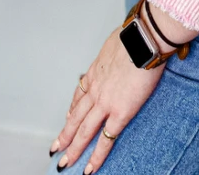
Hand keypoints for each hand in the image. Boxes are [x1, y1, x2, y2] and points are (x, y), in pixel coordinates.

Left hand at [50, 24, 165, 172]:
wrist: (142, 40)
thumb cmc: (134, 36)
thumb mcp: (116, 42)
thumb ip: (115, 51)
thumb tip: (121, 48)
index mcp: (96, 72)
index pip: (79, 95)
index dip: (72, 109)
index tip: (68, 117)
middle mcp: (95, 89)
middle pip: (76, 116)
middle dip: (65, 134)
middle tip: (56, 148)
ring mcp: (105, 103)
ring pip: (84, 130)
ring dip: (74, 148)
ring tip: (65, 162)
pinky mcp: (120, 113)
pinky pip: (106, 139)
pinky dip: (97, 156)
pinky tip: (90, 168)